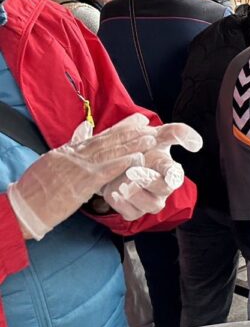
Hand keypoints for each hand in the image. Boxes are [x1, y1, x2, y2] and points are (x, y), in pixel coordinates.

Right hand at [8, 114, 156, 238]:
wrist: (23, 206)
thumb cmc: (36, 188)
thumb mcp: (52, 160)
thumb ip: (72, 144)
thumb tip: (86, 127)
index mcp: (68, 151)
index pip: (99, 136)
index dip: (120, 127)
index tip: (137, 121)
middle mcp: (74, 156)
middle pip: (107, 141)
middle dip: (129, 132)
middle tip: (147, 124)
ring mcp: (78, 168)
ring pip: (109, 153)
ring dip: (131, 145)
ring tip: (150, 139)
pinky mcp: (81, 184)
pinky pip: (106, 172)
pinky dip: (122, 163)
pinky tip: (136, 159)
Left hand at [101, 123, 202, 220]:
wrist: (118, 160)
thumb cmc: (144, 148)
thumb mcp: (158, 135)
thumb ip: (178, 133)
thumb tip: (197, 143)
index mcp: (171, 170)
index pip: (177, 173)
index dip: (173, 174)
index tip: (169, 171)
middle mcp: (163, 188)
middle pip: (164, 190)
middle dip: (149, 181)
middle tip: (133, 171)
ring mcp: (150, 200)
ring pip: (150, 205)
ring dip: (135, 194)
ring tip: (122, 182)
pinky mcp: (134, 210)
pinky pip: (131, 214)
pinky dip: (121, 204)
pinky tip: (114, 191)